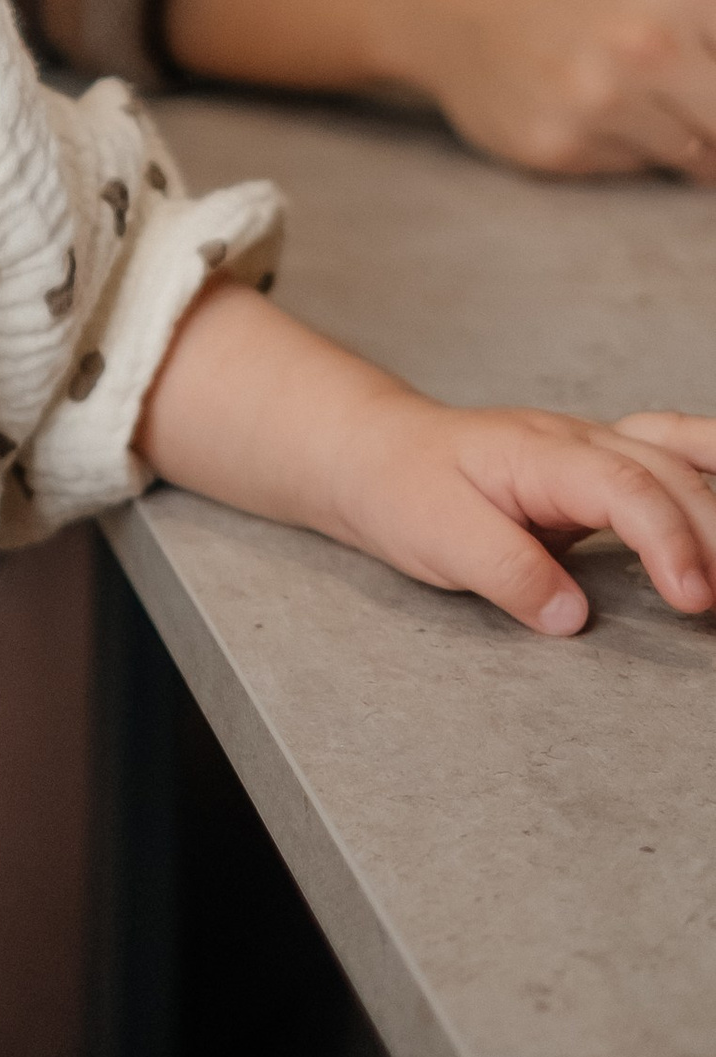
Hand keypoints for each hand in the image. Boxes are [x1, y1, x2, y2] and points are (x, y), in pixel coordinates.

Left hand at [139, 278, 715, 635]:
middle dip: (713, 537)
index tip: (691, 597)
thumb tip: (569, 615)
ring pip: (682, 463)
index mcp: (540, 452)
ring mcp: (596, 449)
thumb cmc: (403, 487)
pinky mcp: (602, 470)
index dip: (667, 540)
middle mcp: (580, 441)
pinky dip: (713, 473)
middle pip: (670, 476)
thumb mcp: (435, 534)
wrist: (376, 454)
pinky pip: (675, 459)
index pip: (625, 487)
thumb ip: (504, 570)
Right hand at [166, 0, 715, 183]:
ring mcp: (600, 99)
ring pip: (695, 155)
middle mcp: (647, 43)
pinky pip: (634, 168)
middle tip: (693, 112)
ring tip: (622, 93)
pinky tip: (582, 109)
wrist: (453, 0)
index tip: (706, 94)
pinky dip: (621, 148)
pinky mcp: (560, 146)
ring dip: (674, 136)